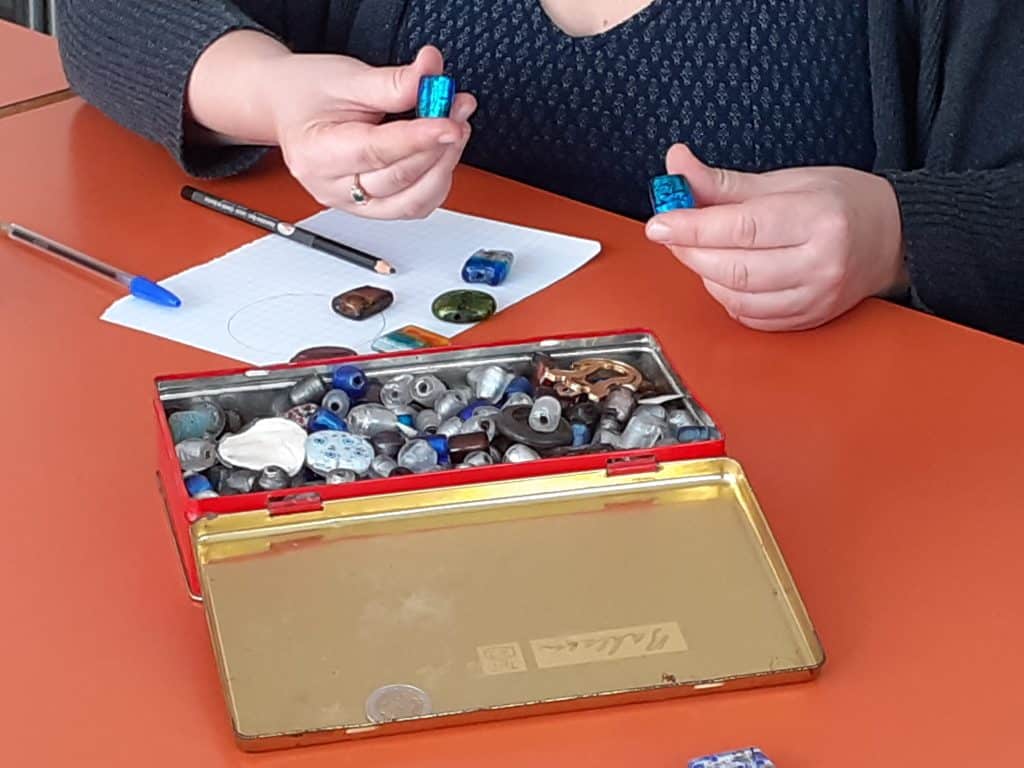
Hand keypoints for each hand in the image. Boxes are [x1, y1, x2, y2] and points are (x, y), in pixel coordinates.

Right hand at [189, 35, 474, 218]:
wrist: (290, 108)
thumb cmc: (309, 94)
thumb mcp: (346, 77)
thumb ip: (392, 82)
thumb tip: (431, 75)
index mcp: (316, 154)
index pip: (376, 152)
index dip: (419, 139)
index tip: (449, 123)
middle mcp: (332, 188)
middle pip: (399, 179)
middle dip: (438, 145)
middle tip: (458, 109)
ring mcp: (353, 204)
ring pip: (413, 202)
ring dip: (444, 165)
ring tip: (455, 127)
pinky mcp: (374, 208)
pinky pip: (415, 206)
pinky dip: (437, 180)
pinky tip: (441, 151)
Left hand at [645, 145, 907, 330]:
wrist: (892, 238)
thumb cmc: (842, 203)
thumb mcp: (786, 180)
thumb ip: (724, 182)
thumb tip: (676, 166)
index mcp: (818, 219)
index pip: (740, 228)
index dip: (691, 226)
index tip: (659, 222)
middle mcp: (820, 263)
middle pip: (733, 268)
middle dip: (691, 251)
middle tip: (672, 233)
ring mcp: (815, 297)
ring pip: (736, 297)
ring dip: (705, 274)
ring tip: (703, 249)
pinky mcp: (807, 319)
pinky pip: (749, 317)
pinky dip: (725, 296)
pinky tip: (725, 275)